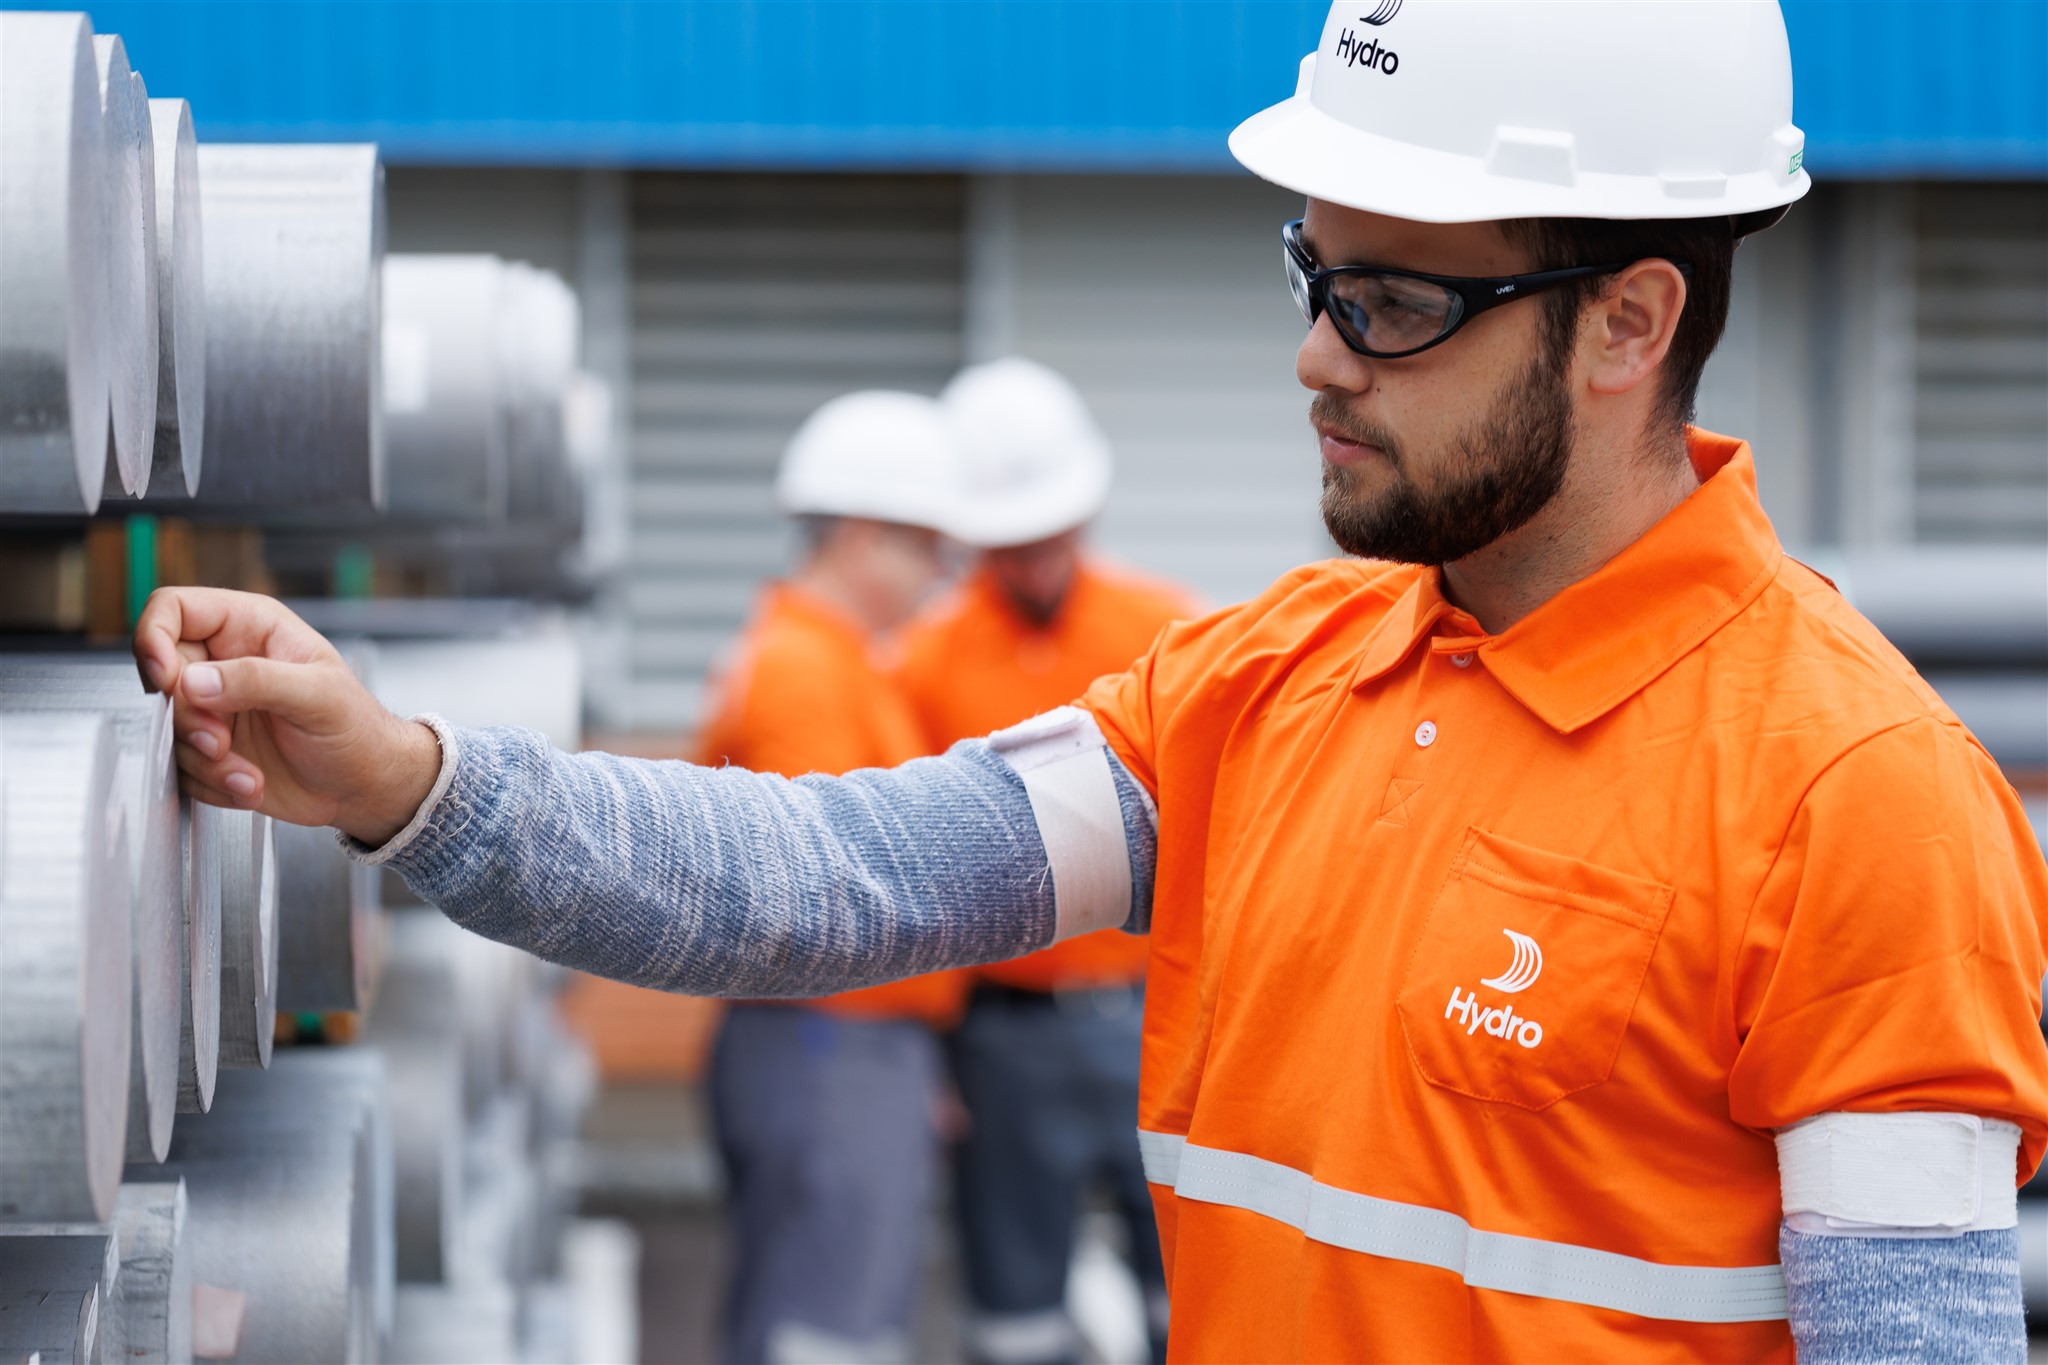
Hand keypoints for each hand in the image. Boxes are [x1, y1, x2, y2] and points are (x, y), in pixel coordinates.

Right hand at [132, 587, 441, 846]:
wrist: (367, 786)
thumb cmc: (358, 729)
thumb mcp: (318, 696)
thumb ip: (257, 680)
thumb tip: (193, 680)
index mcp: (250, 628)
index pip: (173, 609)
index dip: (153, 638)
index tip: (167, 680)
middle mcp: (224, 663)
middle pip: (163, 676)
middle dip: (189, 719)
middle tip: (222, 742)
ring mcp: (215, 708)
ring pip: (168, 727)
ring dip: (204, 761)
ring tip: (249, 773)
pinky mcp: (211, 749)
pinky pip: (180, 766)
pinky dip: (210, 783)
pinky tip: (249, 785)